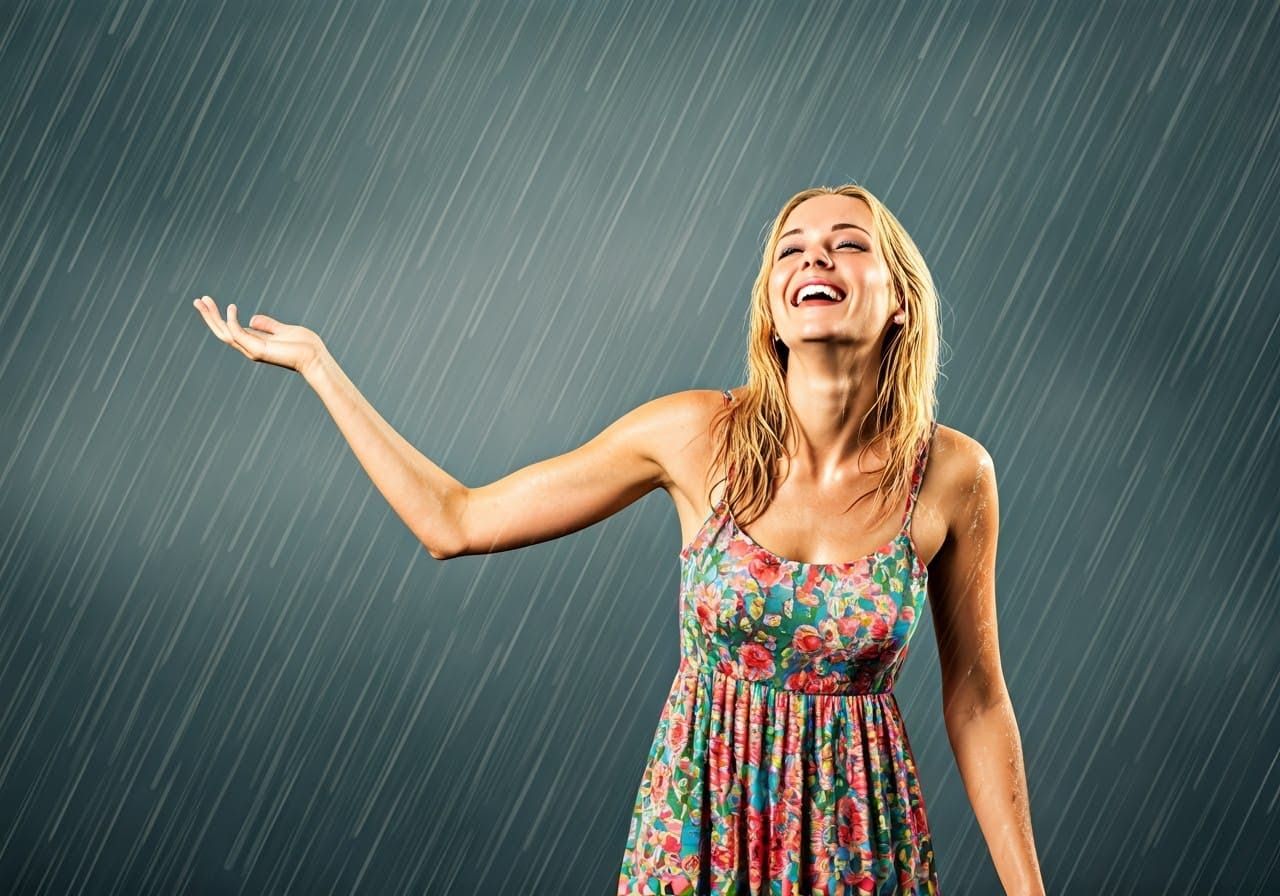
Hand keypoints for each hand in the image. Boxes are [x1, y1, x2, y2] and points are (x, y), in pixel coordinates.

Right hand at [193, 295, 325, 376]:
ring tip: (204, 301)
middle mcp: (250, 347)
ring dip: (212, 317)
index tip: (208, 302)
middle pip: (222, 331)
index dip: (218, 316)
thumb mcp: (283, 329)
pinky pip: (238, 334)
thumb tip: (252, 319)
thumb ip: (267, 325)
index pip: (230, 329)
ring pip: (224, 333)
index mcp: (254, 343)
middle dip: (209, 316)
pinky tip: (231, 307)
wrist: (315, 357)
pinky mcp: (258, 350)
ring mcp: (252, 350)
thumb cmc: (303, 345)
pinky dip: (232, 321)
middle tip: (197, 300)